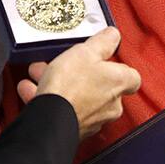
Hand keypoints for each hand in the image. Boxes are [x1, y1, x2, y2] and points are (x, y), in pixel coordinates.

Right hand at [18, 27, 140, 139]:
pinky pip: (65, 109)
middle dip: (81, 73)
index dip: (117, 65)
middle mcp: (112, 104)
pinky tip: (32, 89)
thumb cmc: (71, 86)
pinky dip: (51, 100)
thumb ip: (103, 42)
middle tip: (66, 63)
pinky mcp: (76, 128)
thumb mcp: (86, 52)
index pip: (131, 76)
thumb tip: (113, 35)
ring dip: (62, 85)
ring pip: (80, 97)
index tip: (104, 57)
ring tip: (40, 73)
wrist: (51, 120)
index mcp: (119, 83)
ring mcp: (94, 119)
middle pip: (102, 85)